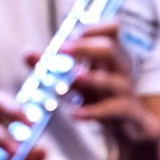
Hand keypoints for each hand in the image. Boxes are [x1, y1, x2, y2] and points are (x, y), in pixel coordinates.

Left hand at [59, 23, 159, 149]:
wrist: (131, 131)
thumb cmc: (101, 97)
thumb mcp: (76, 81)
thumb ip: (51, 67)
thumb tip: (27, 52)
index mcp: (109, 57)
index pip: (111, 31)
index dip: (92, 28)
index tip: (71, 33)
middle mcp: (120, 71)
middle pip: (111, 50)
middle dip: (86, 48)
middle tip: (62, 51)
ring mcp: (127, 93)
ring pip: (116, 81)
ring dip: (94, 79)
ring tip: (73, 78)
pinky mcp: (130, 116)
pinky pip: (115, 111)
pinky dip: (94, 112)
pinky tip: (75, 114)